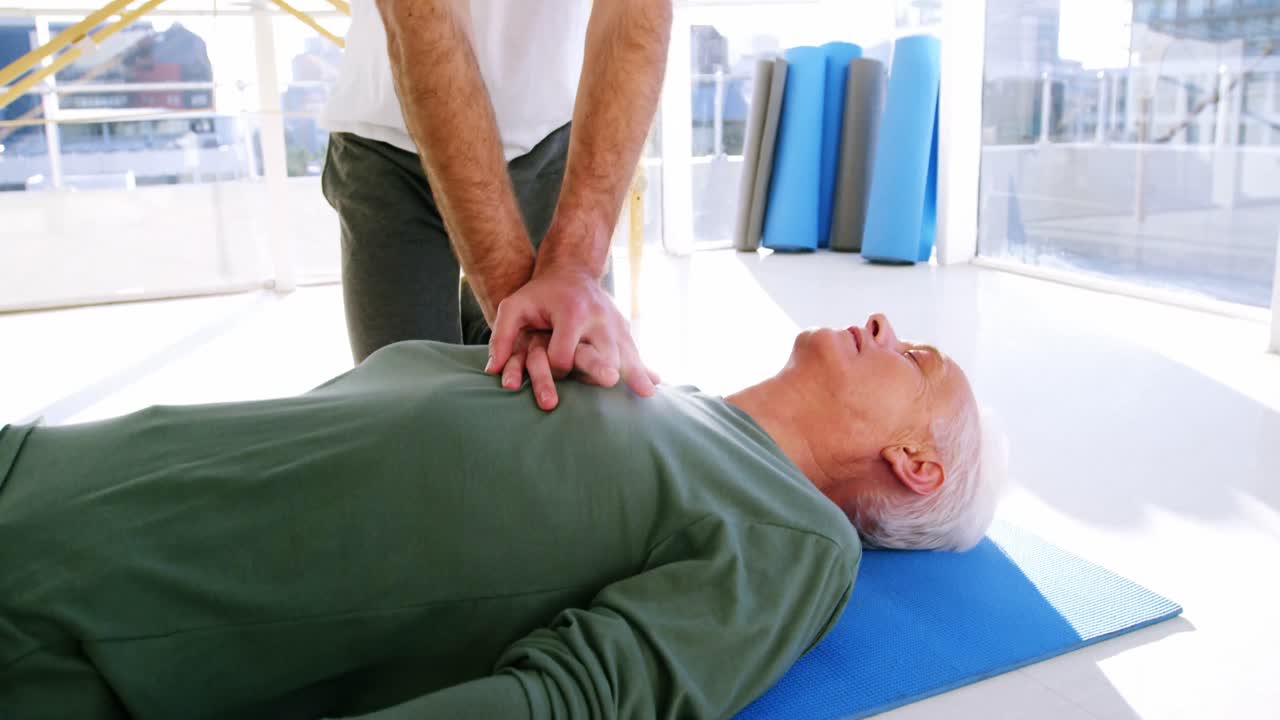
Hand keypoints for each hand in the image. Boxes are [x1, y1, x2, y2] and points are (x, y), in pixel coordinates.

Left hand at [485, 265, 658, 409]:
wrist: (570, 271)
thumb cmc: (538, 293)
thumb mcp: (513, 306)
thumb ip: (501, 336)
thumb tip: (492, 371)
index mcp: (571, 313)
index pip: (564, 355)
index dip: (554, 369)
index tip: (550, 368)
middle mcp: (597, 318)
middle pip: (603, 354)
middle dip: (603, 372)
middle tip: (608, 383)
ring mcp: (614, 322)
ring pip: (625, 354)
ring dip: (634, 374)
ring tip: (647, 392)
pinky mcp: (623, 327)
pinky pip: (633, 350)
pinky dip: (642, 367)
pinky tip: (653, 382)